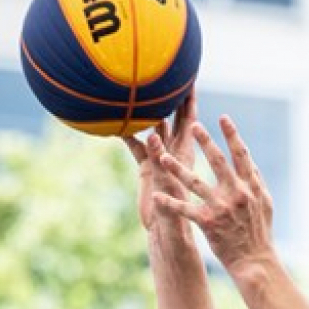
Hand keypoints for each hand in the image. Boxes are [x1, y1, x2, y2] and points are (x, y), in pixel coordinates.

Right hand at [124, 90, 198, 230]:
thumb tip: (157, 156)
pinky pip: (136, 146)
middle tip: (164, 74)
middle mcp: (174, 153)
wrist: (168, 234)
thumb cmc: (180, 219)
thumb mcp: (174, 197)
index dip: (189, 100)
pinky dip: (128, 134)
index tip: (190, 78)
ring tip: (140, 91)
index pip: (189, 120)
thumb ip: (162, 175)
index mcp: (186, 154)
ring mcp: (160, 158)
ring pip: (153, 128)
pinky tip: (118, 122)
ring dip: (148, 112)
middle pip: (172, 118)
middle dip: (170, 97)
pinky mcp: (147, 168)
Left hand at [154, 115, 275, 275]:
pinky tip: (157, 195)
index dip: (232, 135)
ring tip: (163, 157)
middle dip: (205, 142)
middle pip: (218, 162)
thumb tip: (249, 161)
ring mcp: (222, 208)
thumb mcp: (265, 203)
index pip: (242, 155)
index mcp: (251, 186)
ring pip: (195, 183)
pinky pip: (185, 209)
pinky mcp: (208, 223)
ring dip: (177, 169)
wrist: (255, 261)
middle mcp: (237, 193)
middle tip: (193, 124)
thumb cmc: (260, 231)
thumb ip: (256, 181)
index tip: (223, 118)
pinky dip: (170, 203)